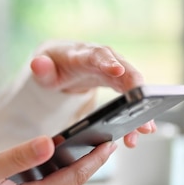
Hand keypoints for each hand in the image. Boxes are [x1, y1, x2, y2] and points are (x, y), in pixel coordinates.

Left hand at [29, 40, 155, 146]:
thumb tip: (37, 64)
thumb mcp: (44, 68)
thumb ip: (41, 69)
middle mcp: (105, 60)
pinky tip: (144, 130)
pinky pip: (132, 97)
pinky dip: (139, 113)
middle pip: (125, 71)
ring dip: (141, 107)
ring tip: (145, 129)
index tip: (118, 71)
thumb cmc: (55, 65)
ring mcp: (116, 71)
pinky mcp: (120, 83)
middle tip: (142, 105)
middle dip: (135, 89)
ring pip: (133, 87)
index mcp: (85, 54)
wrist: (64, 62)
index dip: (108, 63)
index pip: (97, 56)